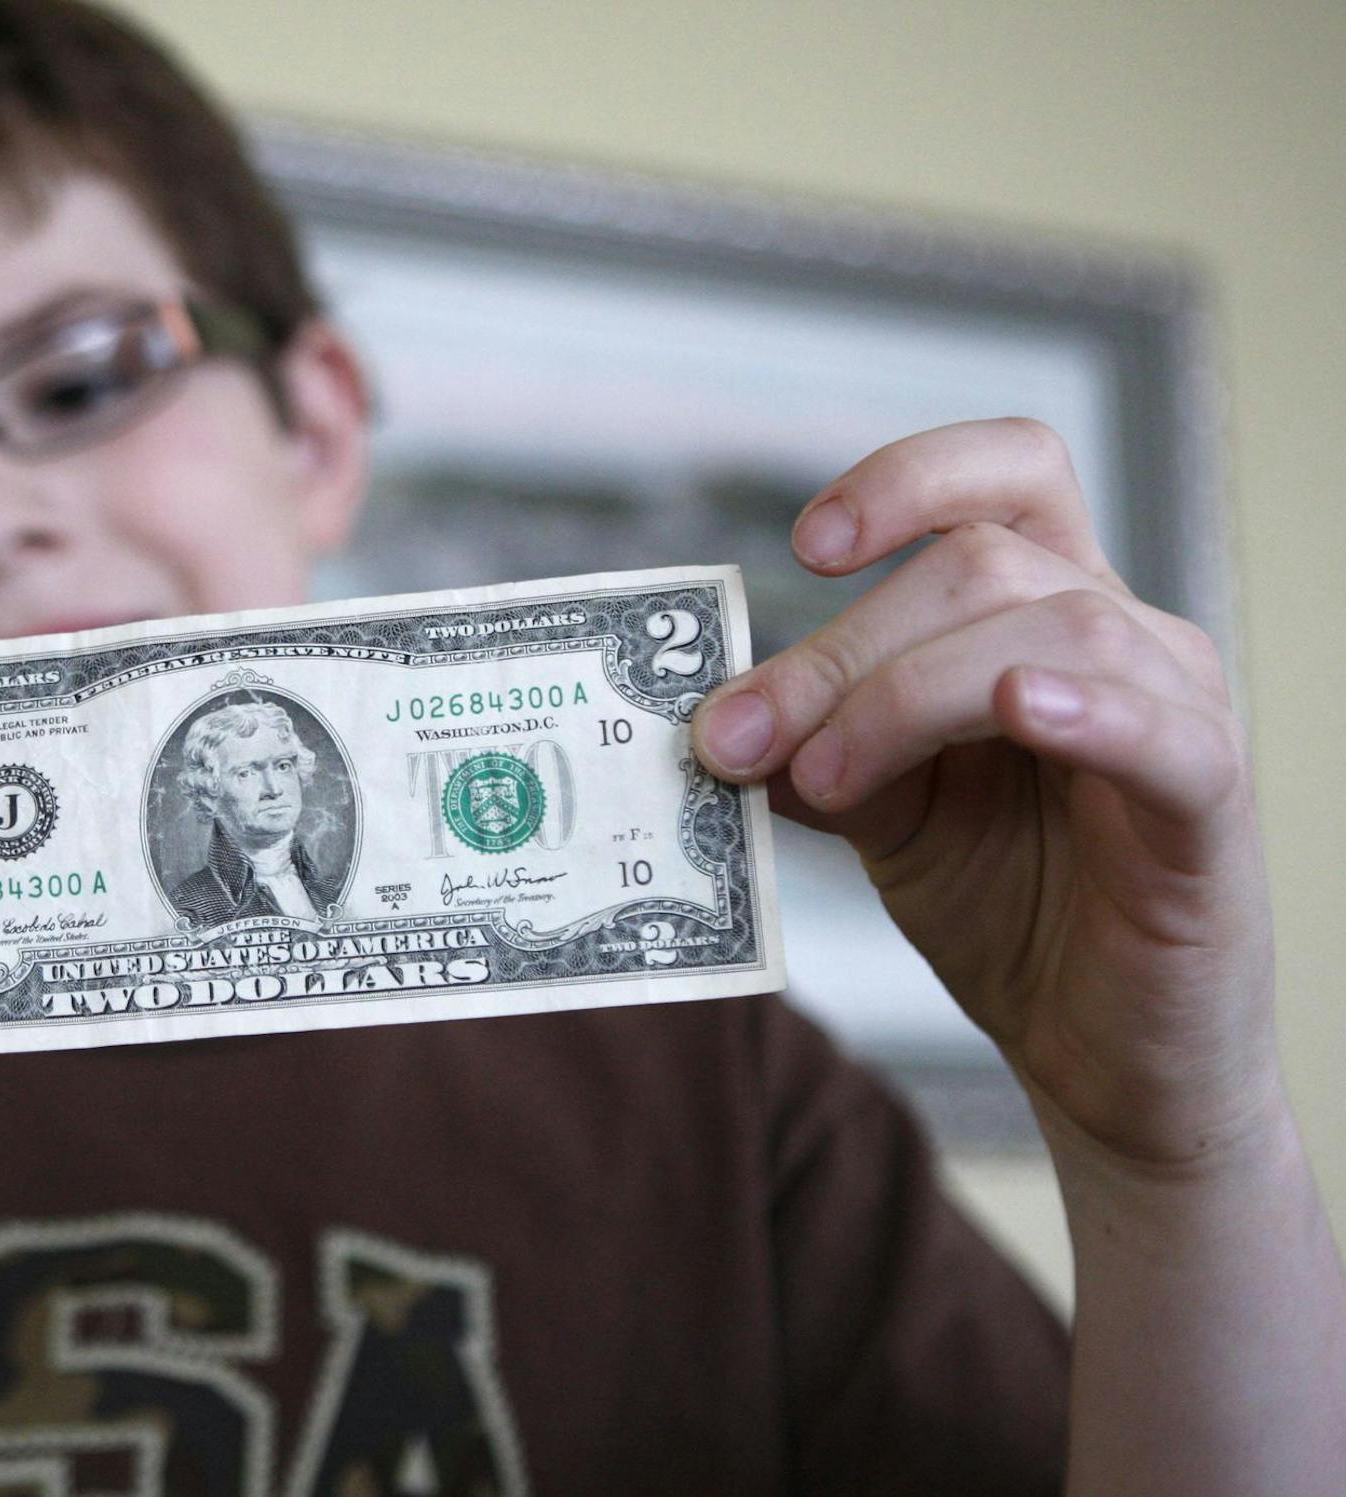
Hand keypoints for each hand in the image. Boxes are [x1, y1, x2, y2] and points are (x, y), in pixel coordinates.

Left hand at [691, 419, 1274, 1172]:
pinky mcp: (1211, 805)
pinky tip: (1020, 711)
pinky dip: (1088, 710)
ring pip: (1051, 631)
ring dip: (907, 694)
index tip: (806, 544)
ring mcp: (1177, 712)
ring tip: (820, 778)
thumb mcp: (886, 817)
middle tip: (738, 737)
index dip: (908, 477)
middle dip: (841, 648)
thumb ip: (816, 752)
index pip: (1004, 476)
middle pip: (981, 565)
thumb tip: (716, 719)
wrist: (1102, 1055)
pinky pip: (1165, 732)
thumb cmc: (1013, 910)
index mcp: (1041, 614)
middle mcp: (1120, 636)